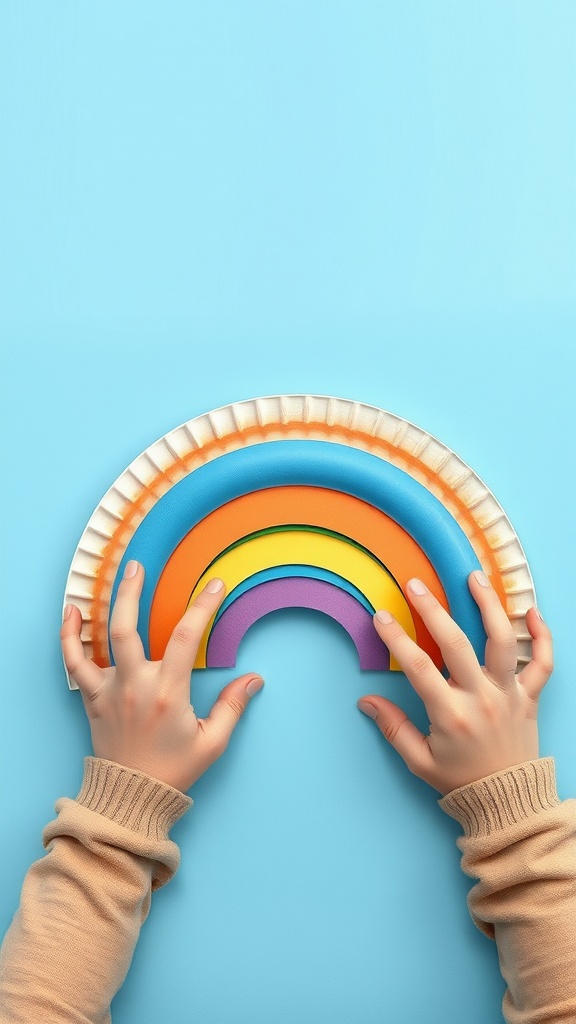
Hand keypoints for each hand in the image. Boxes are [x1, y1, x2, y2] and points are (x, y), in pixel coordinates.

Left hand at [61, 561, 263, 792]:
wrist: (132, 798)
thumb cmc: (173, 770)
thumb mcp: (212, 742)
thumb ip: (233, 706)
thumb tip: (254, 678)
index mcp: (168, 693)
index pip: (185, 637)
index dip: (202, 606)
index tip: (215, 585)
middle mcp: (136, 685)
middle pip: (130, 627)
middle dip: (134, 592)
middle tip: (139, 566)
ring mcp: (110, 690)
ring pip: (101, 640)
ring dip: (105, 605)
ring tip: (110, 579)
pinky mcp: (92, 699)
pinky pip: (74, 664)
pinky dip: (68, 637)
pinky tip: (71, 614)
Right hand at [358, 571, 552, 795]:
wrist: (508, 803)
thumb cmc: (461, 782)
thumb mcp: (419, 761)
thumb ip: (394, 728)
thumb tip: (366, 701)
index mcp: (451, 715)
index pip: (418, 667)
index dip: (397, 639)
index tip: (381, 617)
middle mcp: (481, 699)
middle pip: (456, 644)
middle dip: (432, 610)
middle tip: (415, 584)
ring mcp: (509, 695)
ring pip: (502, 642)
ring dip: (489, 606)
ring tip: (474, 578)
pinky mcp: (530, 697)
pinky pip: (543, 663)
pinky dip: (542, 636)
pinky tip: (531, 613)